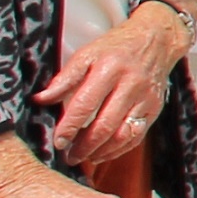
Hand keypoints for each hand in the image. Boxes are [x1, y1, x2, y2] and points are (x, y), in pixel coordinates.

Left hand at [32, 0, 185, 164]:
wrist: (156, 39)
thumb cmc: (116, 48)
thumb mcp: (88, 54)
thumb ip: (65, 79)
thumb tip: (40, 100)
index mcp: (109, 68)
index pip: (85, 104)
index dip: (69, 127)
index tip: (58, 142)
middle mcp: (131, 84)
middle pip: (105, 125)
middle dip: (84, 146)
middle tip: (68, 156)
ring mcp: (145, 98)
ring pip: (123, 135)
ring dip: (101, 151)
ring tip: (84, 158)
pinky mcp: (155, 108)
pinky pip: (137, 136)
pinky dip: (118, 149)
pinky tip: (103, 153)